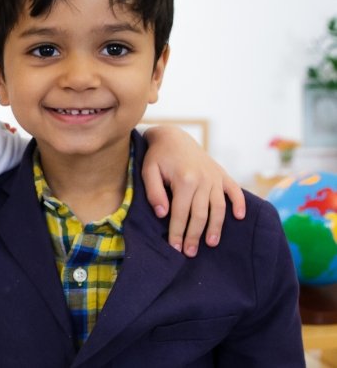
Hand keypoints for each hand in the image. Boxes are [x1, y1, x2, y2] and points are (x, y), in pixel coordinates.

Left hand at [143, 125, 245, 256]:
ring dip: (216, 227)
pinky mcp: (222, 174)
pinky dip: (239, 203)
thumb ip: (154, 192)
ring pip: (218, 207)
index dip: (177, 232)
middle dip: (195, 235)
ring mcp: (215, 177)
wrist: (173, 136)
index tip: (175, 248)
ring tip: (211, 243)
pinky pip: (235, 190)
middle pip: (200, 214)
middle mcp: (203, 179)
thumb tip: (162, 214)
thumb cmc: (158, 156)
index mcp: (184, 180)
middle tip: (190, 252)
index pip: (180, 213)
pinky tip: (240, 217)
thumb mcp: (148, 171)